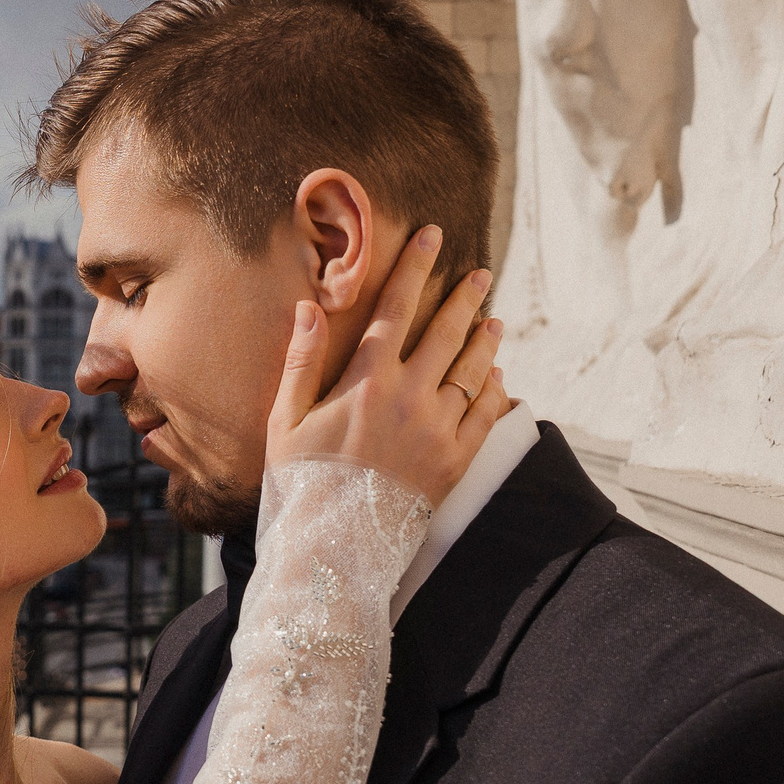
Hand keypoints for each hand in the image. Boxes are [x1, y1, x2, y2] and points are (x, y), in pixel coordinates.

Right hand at [269, 224, 509, 506]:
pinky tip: (498, 378)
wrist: (334, 547)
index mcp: (368, 380)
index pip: (396, 308)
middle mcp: (411, 397)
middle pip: (446, 333)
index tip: (434, 236)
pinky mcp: (456, 461)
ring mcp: (439, 429)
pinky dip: (495, 392)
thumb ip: (301, 360)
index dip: (416, 268)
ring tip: (494, 320)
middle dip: (464, 297)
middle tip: (481, 273)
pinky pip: (486, 416)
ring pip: (474, 371)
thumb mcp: (285, 420)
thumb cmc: (300, 484)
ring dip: (486, 341)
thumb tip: (308, 307)